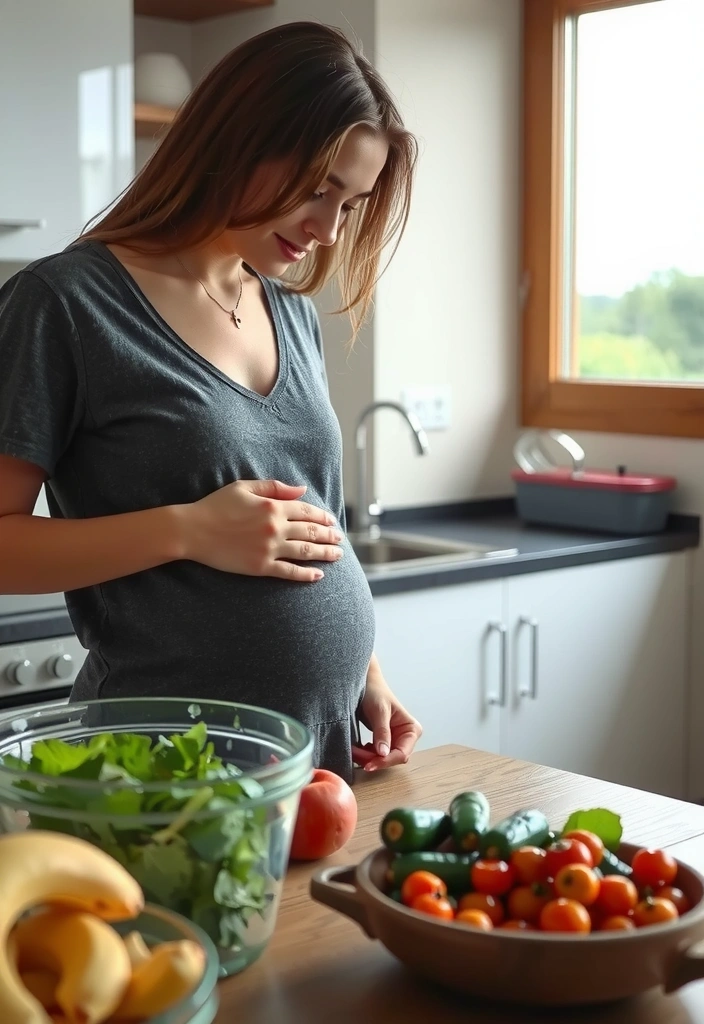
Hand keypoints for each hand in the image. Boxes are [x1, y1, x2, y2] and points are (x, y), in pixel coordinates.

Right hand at [179, 479, 342, 581]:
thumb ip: (275, 487)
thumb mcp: (244, 487)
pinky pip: (289, 572)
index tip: (332, 521)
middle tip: (340, 539)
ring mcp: (269, 549)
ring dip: (325, 553)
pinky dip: (306, 574)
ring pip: (305, 552)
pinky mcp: (260, 567)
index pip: (307, 512)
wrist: (192, 531)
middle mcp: (275, 528)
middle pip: (311, 532)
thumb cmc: (215, 506)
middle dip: (329, 536)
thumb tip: (301, 490)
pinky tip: (318, 575)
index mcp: (272, 506)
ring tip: (337, 555)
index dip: (323, 516)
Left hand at [352, 667, 421, 772]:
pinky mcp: (383, 741)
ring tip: (354, 751)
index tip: (369, 763)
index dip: (386, 760)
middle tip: (356, 755)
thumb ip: (382, 732)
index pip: (402, 753)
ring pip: (383, 759)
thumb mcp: (379, 711)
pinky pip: (376, 755)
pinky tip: (358, 748)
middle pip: (392, 758)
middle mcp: (406, 737)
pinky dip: (366, 754)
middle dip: (375, 759)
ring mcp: (394, 739)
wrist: (365, 683)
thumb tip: (384, 753)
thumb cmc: (375, 692)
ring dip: (368, 758)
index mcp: (411, 729)